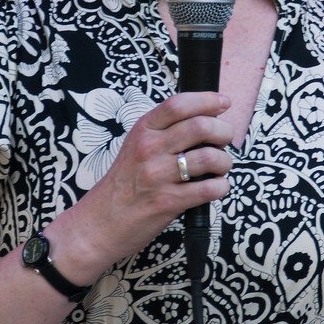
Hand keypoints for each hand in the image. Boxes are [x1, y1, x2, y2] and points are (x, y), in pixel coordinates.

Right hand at [58, 91, 232, 272]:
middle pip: (200, 127)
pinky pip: (209, 189)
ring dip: (224, 162)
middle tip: (225, 140)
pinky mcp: (167, 202)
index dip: (207, 100)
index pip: (178, 104)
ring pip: (209, 157)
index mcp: (143, 131)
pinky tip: (216, 187)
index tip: (223, 103)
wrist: (98, 223)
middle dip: (223, 132)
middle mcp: (149, 149)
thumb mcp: (135, 148)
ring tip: (220, 167)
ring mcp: (158, 176)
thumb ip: (164, 133)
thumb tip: (205, 122)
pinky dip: (221, 187)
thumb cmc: (122, 185)